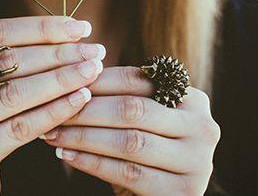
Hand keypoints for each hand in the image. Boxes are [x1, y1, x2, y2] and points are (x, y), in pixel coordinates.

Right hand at [0, 16, 105, 195]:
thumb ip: (1, 58)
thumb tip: (68, 32)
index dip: (39, 28)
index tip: (79, 26)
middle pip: (4, 63)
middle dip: (57, 53)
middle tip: (94, 50)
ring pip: (13, 95)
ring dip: (60, 80)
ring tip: (92, 71)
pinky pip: (19, 128)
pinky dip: (54, 111)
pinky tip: (79, 100)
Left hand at [41, 66, 220, 195]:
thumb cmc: (146, 152)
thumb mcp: (142, 121)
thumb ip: (121, 98)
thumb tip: (73, 73)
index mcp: (193, 100)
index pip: (138, 81)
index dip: (98, 80)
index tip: (65, 82)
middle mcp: (203, 128)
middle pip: (133, 109)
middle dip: (87, 109)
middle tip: (54, 108)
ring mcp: (197, 162)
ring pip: (129, 141)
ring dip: (84, 136)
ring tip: (53, 133)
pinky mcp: (181, 192)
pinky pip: (127, 172)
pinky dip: (92, 162)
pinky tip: (67, 155)